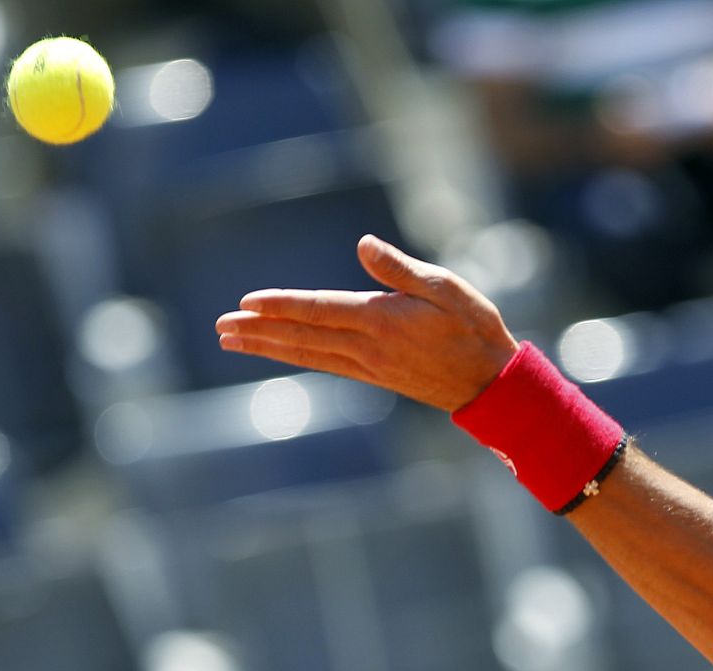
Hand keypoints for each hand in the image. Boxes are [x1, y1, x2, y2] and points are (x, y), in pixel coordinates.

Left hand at [215, 235, 520, 410]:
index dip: (280, 306)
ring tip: (233, 342)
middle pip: (302, 336)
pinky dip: (295, 357)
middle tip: (220, 327)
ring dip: (267, 348)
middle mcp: (368, 347)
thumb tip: (363, 244)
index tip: (246, 303)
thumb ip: (400, 268)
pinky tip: (279, 352)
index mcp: (381, 320)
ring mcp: (369, 366)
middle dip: (258, 331)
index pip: (319, 310)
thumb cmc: (474, 328)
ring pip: (307, 354)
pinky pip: (325, 364)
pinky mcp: (375, 376)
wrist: (491, 383)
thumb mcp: (446, 287)